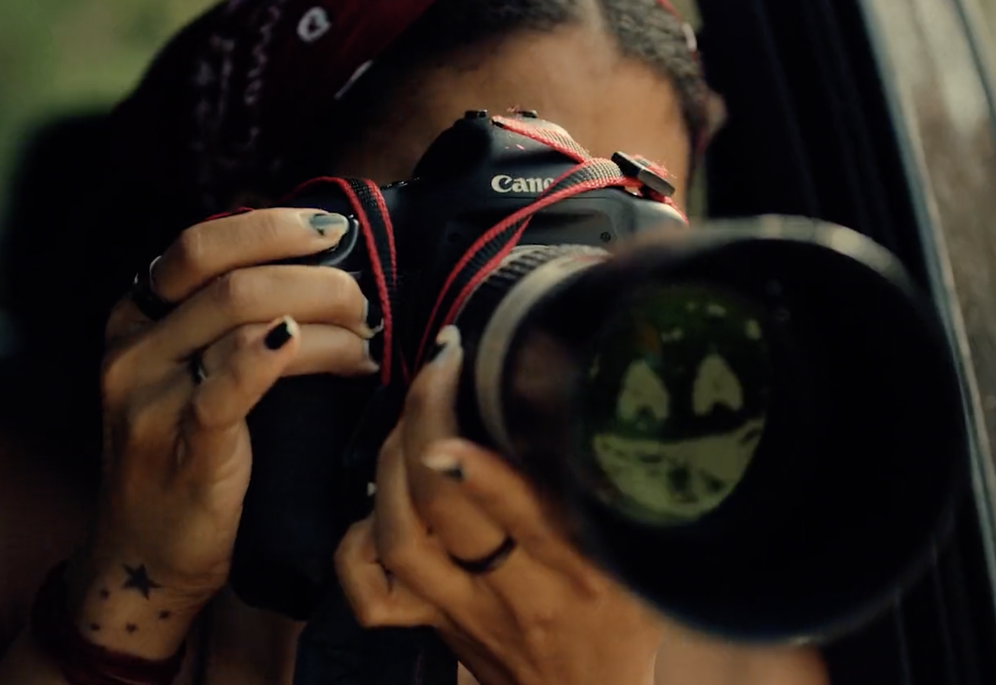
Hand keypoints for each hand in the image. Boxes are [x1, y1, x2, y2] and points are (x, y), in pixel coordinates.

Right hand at [77, 208, 380, 657]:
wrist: (143, 554)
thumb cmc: (184, 454)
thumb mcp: (185, 374)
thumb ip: (224, 319)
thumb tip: (309, 262)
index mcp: (134, 318)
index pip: (200, 244)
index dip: (271, 227)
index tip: (333, 231)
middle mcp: (133, 348)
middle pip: (228, 275)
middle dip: (311, 273)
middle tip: (364, 297)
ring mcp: (150, 397)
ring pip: (240, 318)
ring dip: (323, 318)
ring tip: (366, 337)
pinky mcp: (181, 446)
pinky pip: (232, 385)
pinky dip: (283, 356)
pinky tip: (329, 351)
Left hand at [334, 327, 827, 684]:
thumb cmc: (619, 627)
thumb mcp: (640, 563)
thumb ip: (611, 498)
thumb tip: (583, 409)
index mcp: (576, 572)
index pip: (519, 508)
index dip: (479, 449)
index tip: (464, 381)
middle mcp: (512, 591)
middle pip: (441, 508)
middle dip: (423, 422)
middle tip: (436, 368)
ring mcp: (459, 610)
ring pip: (397, 539)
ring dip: (387, 468)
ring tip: (408, 419)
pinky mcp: (428, 624)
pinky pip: (370, 593)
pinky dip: (355, 543)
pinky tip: (373, 503)